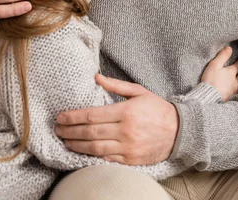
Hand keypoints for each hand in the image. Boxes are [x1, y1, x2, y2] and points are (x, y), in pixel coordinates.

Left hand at [55, 74, 178, 164]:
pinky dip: (92, 156)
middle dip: (71, 132)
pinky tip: (82, 152)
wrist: (179, 131)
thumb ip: (115, 85)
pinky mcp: (131, 161)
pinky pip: (107, 159)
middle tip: (58, 130)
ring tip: (65, 141)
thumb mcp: (138, 91)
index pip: (92, 115)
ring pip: (96, 148)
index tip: (61, 117)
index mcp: (126, 112)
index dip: (74, 117)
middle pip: (90, 133)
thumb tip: (96, 77)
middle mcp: (125, 131)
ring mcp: (128, 148)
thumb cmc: (157, 108)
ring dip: (77, 146)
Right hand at [201, 46, 237, 100]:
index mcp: (231, 72)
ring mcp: (234, 91)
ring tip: (236, 81)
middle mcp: (235, 82)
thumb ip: (222, 56)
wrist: (209, 98)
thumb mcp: (214, 65)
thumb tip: (229, 48)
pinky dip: (235, 91)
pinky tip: (232, 92)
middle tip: (237, 71)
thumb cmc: (211, 80)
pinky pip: (236, 93)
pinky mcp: (231, 98)